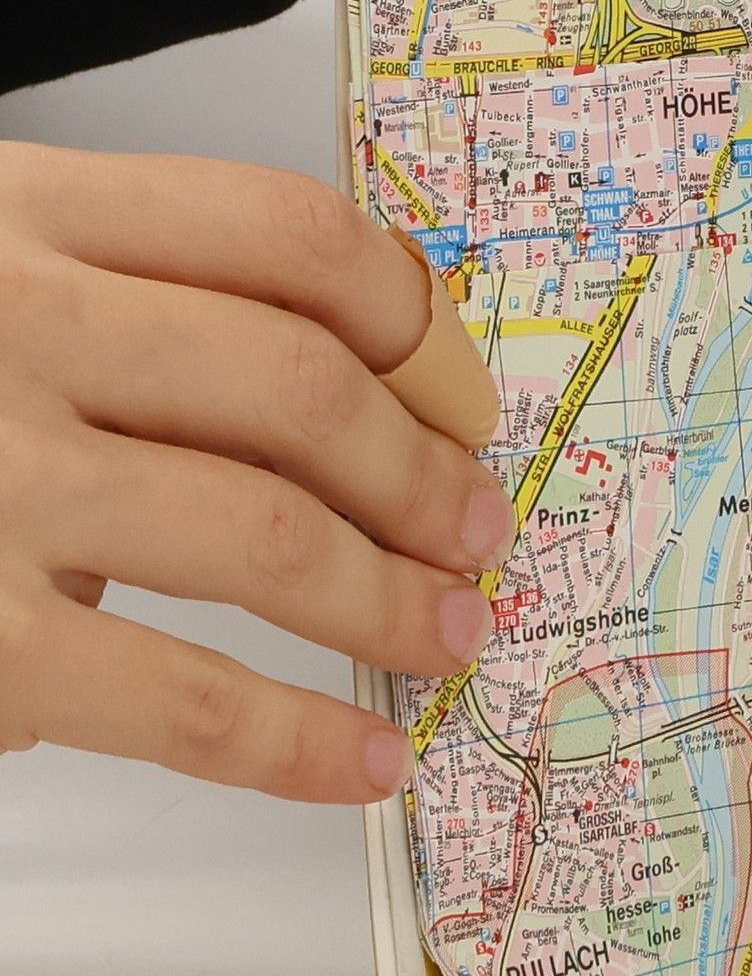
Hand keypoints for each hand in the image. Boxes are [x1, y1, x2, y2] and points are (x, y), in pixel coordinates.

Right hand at [0, 145, 512, 801]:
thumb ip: (127, 305)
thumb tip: (347, 409)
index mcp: (26, 214)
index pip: (291, 239)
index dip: (419, 327)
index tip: (465, 401)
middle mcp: (7, 326)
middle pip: (304, 388)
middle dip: (426, 476)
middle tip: (481, 533)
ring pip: (265, 536)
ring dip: (392, 599)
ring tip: (453, 635)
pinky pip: (174, 698)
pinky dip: (293, 739)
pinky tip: (360, 761)